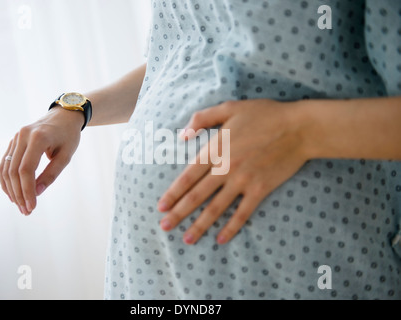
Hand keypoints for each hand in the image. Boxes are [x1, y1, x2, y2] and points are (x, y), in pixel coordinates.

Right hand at [0, 108, 83, 214]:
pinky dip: (6, 180)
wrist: (63, 116)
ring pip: (6, 168)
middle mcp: (22, 136)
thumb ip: (52, 174)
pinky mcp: (13, 142)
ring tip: (20, 205)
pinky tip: (13, 193)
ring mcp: (15, 138)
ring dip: (11, 189)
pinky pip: (5, 163)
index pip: (26, 169)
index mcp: (38, 138)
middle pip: (13, 171)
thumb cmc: (68, 136)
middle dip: (18, 193)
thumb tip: (37, 193)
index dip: (27, 190)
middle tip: (26, 211)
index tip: (32, 206)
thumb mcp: (66, 155)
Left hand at [158, 99, 308, 244]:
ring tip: (186, 239)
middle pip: (197, 196)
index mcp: (215, 150)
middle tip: (165, 227)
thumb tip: (182, 136)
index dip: (172, 193)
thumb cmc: (263, 115)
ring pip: (216, 208)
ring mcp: (243, 181)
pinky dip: (231, 228)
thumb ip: (202, 119)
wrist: (298, 127)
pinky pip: (242, 213)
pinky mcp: (260, 190)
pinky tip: (221, 239)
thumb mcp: (229, 108)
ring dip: (199, 225)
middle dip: (178, 213)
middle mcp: (225, 169)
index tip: (161, 207)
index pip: (187, 177)